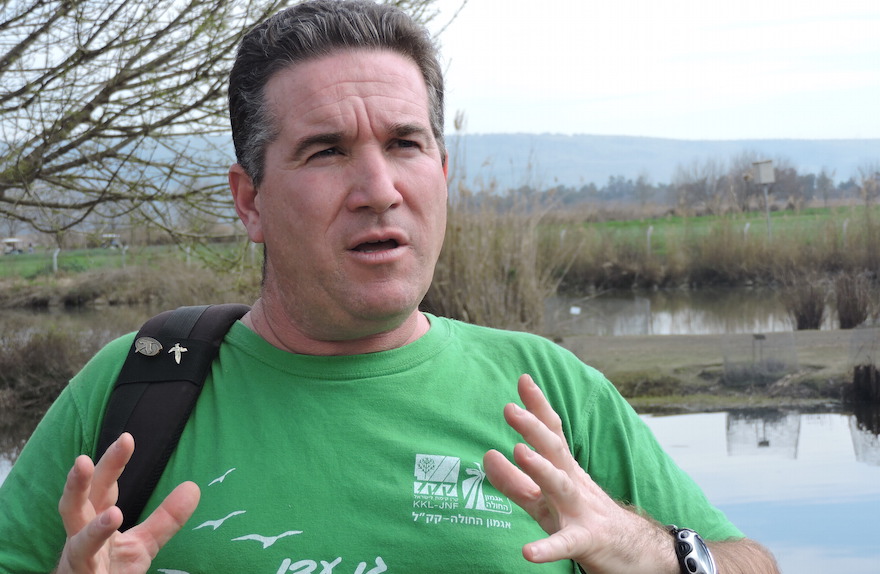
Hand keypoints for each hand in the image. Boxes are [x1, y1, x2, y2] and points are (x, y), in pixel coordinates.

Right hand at [55, 433, 200, 573]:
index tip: (127, 438)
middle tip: (83, 459)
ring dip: (93, 529)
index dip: (113, 463)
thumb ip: (166, 518)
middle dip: (81, 482)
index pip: (104, 486)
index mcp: (96, 519)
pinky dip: (96, 553)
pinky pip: (87, 565)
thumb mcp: (144, 544)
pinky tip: (110, 536)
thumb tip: (193, 487)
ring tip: (114, 515)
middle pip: (79, 504)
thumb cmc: (109, 570)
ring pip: (78, 540)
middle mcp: (81, 534)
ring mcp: (79, 558)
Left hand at [483, 374, 677, 573]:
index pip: (552, 433)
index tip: (523, 380)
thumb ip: (514, 481)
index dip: (538, 407)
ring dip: (540, 469)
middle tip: (509, 408)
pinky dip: (547, 548)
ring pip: (560, 487)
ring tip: (519, 451)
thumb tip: (487, 455)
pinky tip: (528, 552)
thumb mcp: (545, 500)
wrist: (635, 553)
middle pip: (554, 451)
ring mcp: (581, 512)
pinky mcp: (585, 542)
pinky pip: (564, 544)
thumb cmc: (583, 519)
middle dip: (533, 428)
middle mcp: (573, 485)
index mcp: (566, 471)